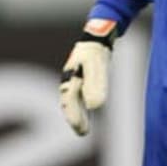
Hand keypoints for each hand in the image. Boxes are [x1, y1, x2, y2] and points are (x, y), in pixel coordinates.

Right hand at [58, 18, 116, 135]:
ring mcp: (74, 77)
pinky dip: (81, 106)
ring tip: (84, 128)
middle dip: (74, 118)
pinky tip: (89, 111)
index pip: (69, 102)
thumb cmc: (96, 49)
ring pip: (72, 100)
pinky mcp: (81, 76)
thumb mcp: (97, 66)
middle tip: (82, 133)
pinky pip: (78, 94)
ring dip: (76, 113)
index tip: (81, 131)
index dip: (74, 117)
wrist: (98, 32)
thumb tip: (93, 107)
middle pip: (68, 103)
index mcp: (70, 77)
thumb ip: (96, 84)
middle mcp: (69, 79)